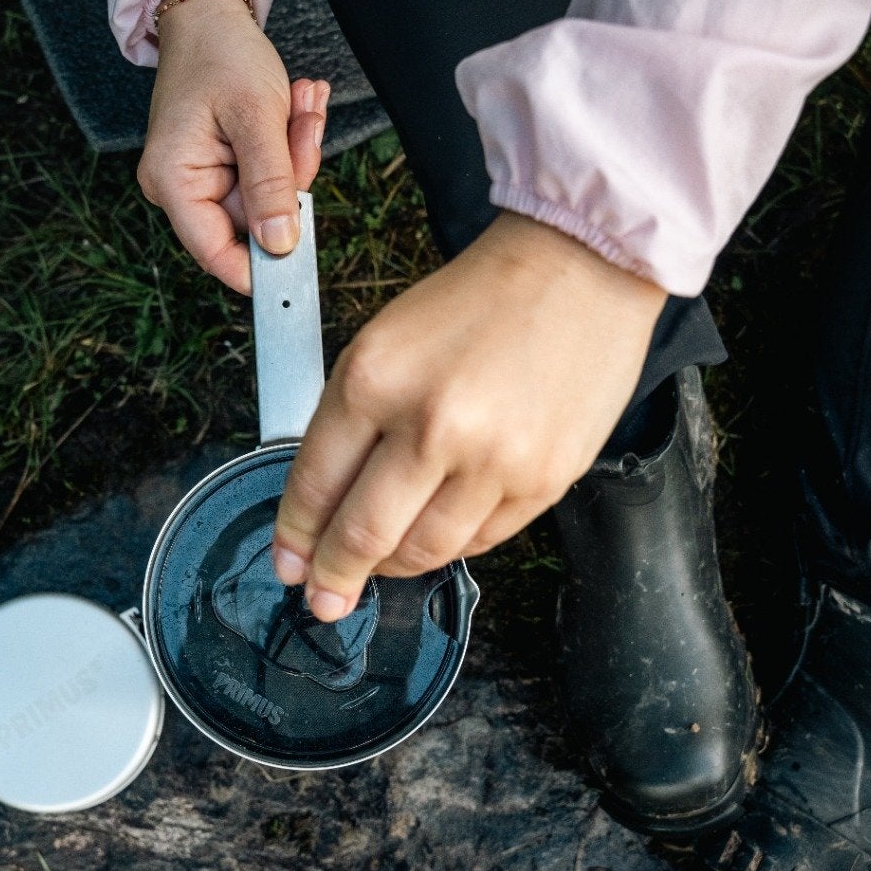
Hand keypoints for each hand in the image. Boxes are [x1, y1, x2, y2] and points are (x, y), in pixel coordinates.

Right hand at [140, 0, 328, 292]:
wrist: (210, 17)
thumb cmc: (221, 54)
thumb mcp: (255, 116)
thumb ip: (270, 184)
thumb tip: (280, 245)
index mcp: (174, 181)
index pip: (215, 253)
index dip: (260, 269)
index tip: (302, 264)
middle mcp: (181, 188)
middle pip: (253, 222)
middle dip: (292, 178)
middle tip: (304, 126)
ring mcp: (204, 179)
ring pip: (271, 198)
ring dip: (296, 154)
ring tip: (300, 105)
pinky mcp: (225, 167)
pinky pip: (270, 176)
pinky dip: (290, 145)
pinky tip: (294, 107)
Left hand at [271, 212, 668, 620]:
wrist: (579, 272)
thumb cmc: (480, 300)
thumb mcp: (386, 341)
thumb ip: (350, 420)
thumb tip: (324, 500)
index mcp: (375, 380)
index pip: (316, 484)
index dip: (297, 536)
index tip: (291, 563)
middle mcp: (433, 425)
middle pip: (364, 535)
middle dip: (334, 577)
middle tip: (324, 598)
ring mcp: (493, 460)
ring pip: (424, 551)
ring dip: (393, 567)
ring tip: (380, 567)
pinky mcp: (542, 481)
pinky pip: (481, 542)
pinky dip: (452, 545)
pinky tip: (437, 534)